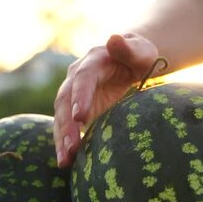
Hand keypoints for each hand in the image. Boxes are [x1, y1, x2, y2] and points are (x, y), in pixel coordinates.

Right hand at [53, 33, 159, 167]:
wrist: (130, 60)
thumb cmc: (139, 56)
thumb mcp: (141, 50)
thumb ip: (129, 48)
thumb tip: (114, 38)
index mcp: (93, 62)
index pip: (83, 79)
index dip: (80, 97)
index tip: (79, 117)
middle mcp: (76, 77)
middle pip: (65, 101)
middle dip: (66, 125)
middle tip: (71, 148)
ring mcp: (73, 94)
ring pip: (61, 116)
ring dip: (62, 139)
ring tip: (65, 162)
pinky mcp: (75, 109)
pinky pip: (67, 127)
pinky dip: (66, 143)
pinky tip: (67, 162)